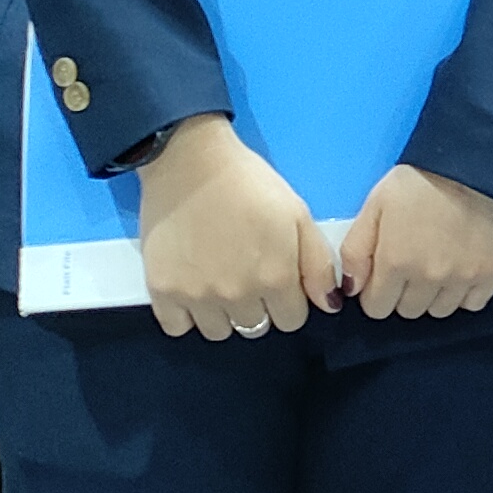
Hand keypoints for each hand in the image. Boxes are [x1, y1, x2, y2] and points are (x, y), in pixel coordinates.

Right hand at [137, 115, 334, 339]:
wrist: (191, 161)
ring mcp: (196, 296)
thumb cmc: (250, 183)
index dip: (288, 299)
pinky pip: (177, 328)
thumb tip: (329, 306)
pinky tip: (191, 288)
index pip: (291, 320)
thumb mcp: (298, 214)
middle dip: (258, 306)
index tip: (276, 277)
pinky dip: (185, 316)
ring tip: (217, 280)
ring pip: (218, 332)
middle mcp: (237, 295)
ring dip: (222, 314)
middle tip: (246, 273)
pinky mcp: (162, 290)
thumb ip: (318, 264)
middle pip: (256, 328)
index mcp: (275, 278)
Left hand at [336, 162, 492, 321]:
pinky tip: (461, 269)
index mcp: (396, 262)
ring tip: (438, 264)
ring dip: (434, 295)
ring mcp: (464, 278)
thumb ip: (356, 250)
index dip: (377, 290)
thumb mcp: (375, 205)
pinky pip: (472, 304)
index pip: (377, 308)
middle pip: (408, 311)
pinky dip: (464, 293)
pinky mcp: (492, 273)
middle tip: (412, 263)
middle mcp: (429, 278)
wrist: (475, 162)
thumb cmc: (420, 181)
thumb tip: (351, 289)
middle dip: (404, 293)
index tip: (385, 272)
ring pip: (439, 311)